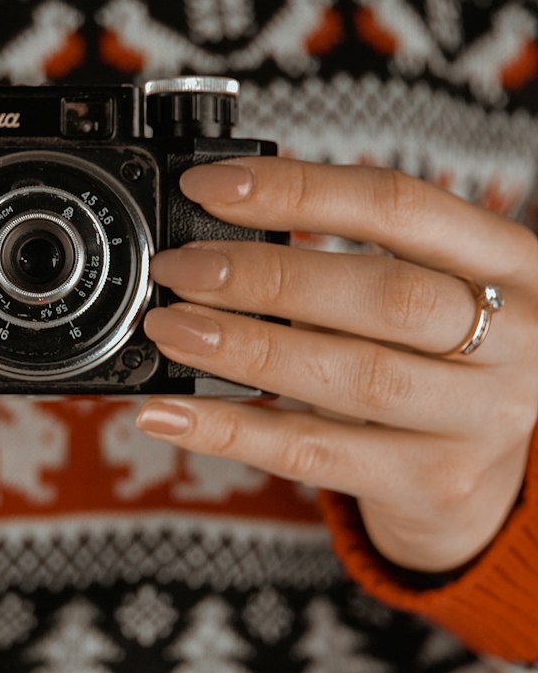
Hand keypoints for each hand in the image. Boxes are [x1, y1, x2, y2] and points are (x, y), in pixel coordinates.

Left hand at [137, 157, 537, 574]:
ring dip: (244, 348)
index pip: (400, 206)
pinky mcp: (433, 485)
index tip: (210, 187)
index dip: (299, 190)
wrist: (490, 482)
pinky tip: (171, 413)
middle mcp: (515, 339)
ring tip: (169, 329)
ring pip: (351, 377)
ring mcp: (479, 419)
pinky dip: (232, 432)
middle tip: (180, 269)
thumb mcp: (433, 290)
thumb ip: (354, 257)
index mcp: (512, 264)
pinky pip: (315, 455)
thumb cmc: (443, 361)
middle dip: (266, 276)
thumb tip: (215, 232)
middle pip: (383, 296)